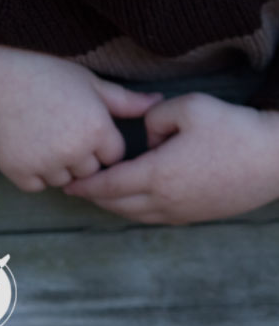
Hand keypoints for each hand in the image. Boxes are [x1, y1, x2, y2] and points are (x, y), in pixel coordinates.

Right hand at [0, 39, 160, 191]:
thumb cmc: (44, 71)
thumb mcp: (89, 81)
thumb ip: (125, 100)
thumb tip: (158, 103)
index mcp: (98, 129)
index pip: (113, 155)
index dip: (98, 138)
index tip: (79, 118)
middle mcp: (75, 151)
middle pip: (91, 171)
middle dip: (79, 154)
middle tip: (57, 124)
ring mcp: (46, 164)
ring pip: (64, 181)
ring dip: (57, 165)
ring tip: (40, 130)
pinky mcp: (20, 172)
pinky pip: (37, 185)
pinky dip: (32, 171)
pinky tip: (25, 141)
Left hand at [64, 93, 278, 223]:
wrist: (274, 158)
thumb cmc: (231, 129)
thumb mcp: (186, 107)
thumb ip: (153, 117)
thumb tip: (146, 136)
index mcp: (158, 175)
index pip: (109, 186)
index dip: (85, 185)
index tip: (67, 182)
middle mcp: (167, 200)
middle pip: (118, 205)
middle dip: (94, 197)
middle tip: (74, 187)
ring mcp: (184, 212)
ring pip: (137, 215)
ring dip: (114, 206)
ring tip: (99, 193)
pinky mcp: (199, 214)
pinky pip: (157, 217)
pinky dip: (137, 210)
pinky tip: (134, 198)